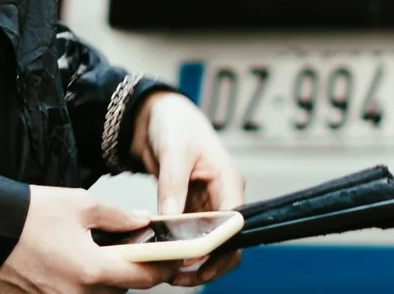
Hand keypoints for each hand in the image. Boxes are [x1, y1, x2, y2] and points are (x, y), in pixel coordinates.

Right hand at [0, 188, 171, 293]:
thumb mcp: (81, 205)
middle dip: (128, 273)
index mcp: (92, 270)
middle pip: (119, 292)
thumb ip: (118, 217)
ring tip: (96, 255)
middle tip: (128, 251)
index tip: (171, 260)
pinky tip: (71, 265)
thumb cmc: (32, 214)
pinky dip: (79, 285)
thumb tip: (142, 223)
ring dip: (103, 281)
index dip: (161, 269)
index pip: (141, 279)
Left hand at [131, 88, 244, 286]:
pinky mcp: (192, 209)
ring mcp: (208, 205)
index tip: (193, 262)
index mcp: (229, 180)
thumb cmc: (176, 124)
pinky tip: (162, 257)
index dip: (218, 247)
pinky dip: (180, 249)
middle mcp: (223, 196)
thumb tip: (171, 219)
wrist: (159, 116)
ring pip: (210, 244)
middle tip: (178, 277)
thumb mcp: (174, 152)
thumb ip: (173, 186)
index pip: (235, 225)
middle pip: (227, 242)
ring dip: (193, 260)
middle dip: (207, 263)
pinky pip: (191, 236)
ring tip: (166, 272)